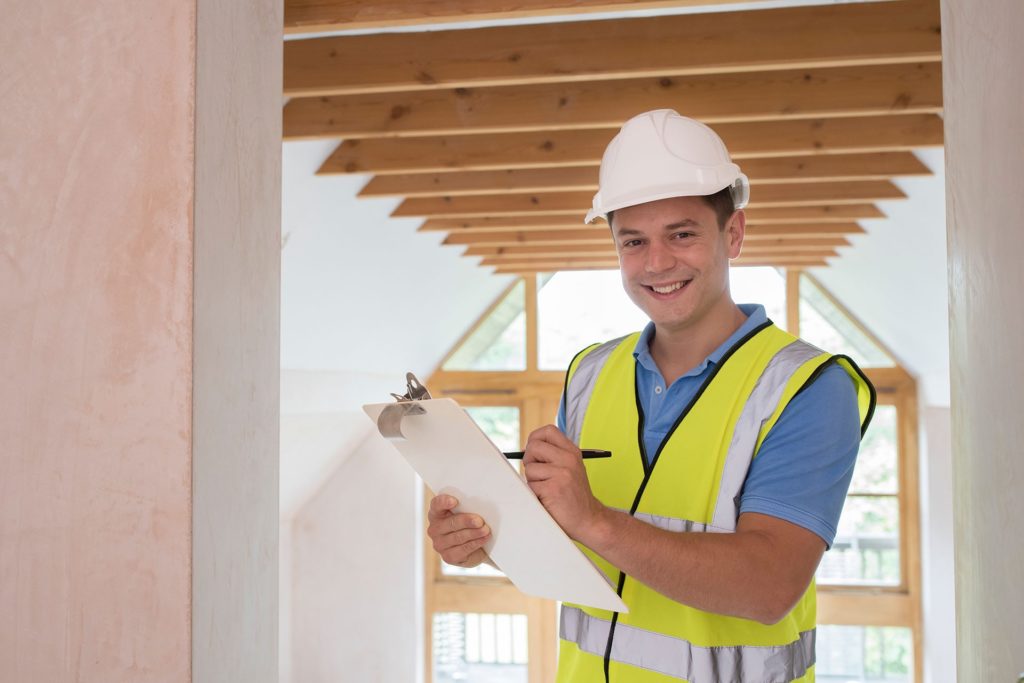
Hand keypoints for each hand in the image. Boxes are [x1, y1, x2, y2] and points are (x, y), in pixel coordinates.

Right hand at [426, 494, 491, 567]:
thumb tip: (479, 505)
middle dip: (466, 521)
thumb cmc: (469, 525)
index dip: (444, 502)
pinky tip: (484, 538)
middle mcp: (435, 529)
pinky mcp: (448, 557)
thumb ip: (467, 508)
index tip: (455, 501)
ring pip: (458, 537)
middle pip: (450, 523)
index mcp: (436, 513)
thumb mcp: (467, 513)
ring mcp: (439, 544)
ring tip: (485, 530)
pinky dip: (476, 543)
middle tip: (480, 521)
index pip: (436, 505)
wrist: (475, 548)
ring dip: (474, 533)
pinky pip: (463, 549)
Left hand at [522, 425, 606, 542]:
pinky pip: (531, 486)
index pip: (548, 431)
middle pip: (534, 446)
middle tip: (537, 474)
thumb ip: (554, 456)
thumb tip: (528, 448)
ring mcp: (562, 473)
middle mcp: (568, 459)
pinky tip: (548, 500)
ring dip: (533, 482)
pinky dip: (535, 495)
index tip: (534, 452)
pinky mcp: (553, 489)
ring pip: (529, 469)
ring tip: (547, 490)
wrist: (589, 520)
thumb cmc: (574, 496)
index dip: (535, 439)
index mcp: (572, 452)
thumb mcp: (571, 468)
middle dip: (529, 461)